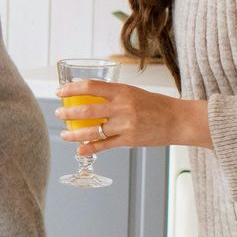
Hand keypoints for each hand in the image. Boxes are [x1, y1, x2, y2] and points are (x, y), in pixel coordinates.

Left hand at [54, 80, 209, 156]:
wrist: (178, 120)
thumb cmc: (156, 105)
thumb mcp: (133, 93)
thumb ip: (113, 95)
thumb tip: (89, 96)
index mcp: (122, 91)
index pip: (90, 87)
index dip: (71, 89)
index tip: (60, 91)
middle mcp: (122, 107)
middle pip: (86, 110)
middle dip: (67, 112)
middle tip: (58, 113)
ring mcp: (125, 125)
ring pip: (92, 131)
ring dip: (74, 134)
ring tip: (64, 134)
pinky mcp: (129, 140)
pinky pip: (104, 145)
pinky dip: (90, 148)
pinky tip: (80, 150)